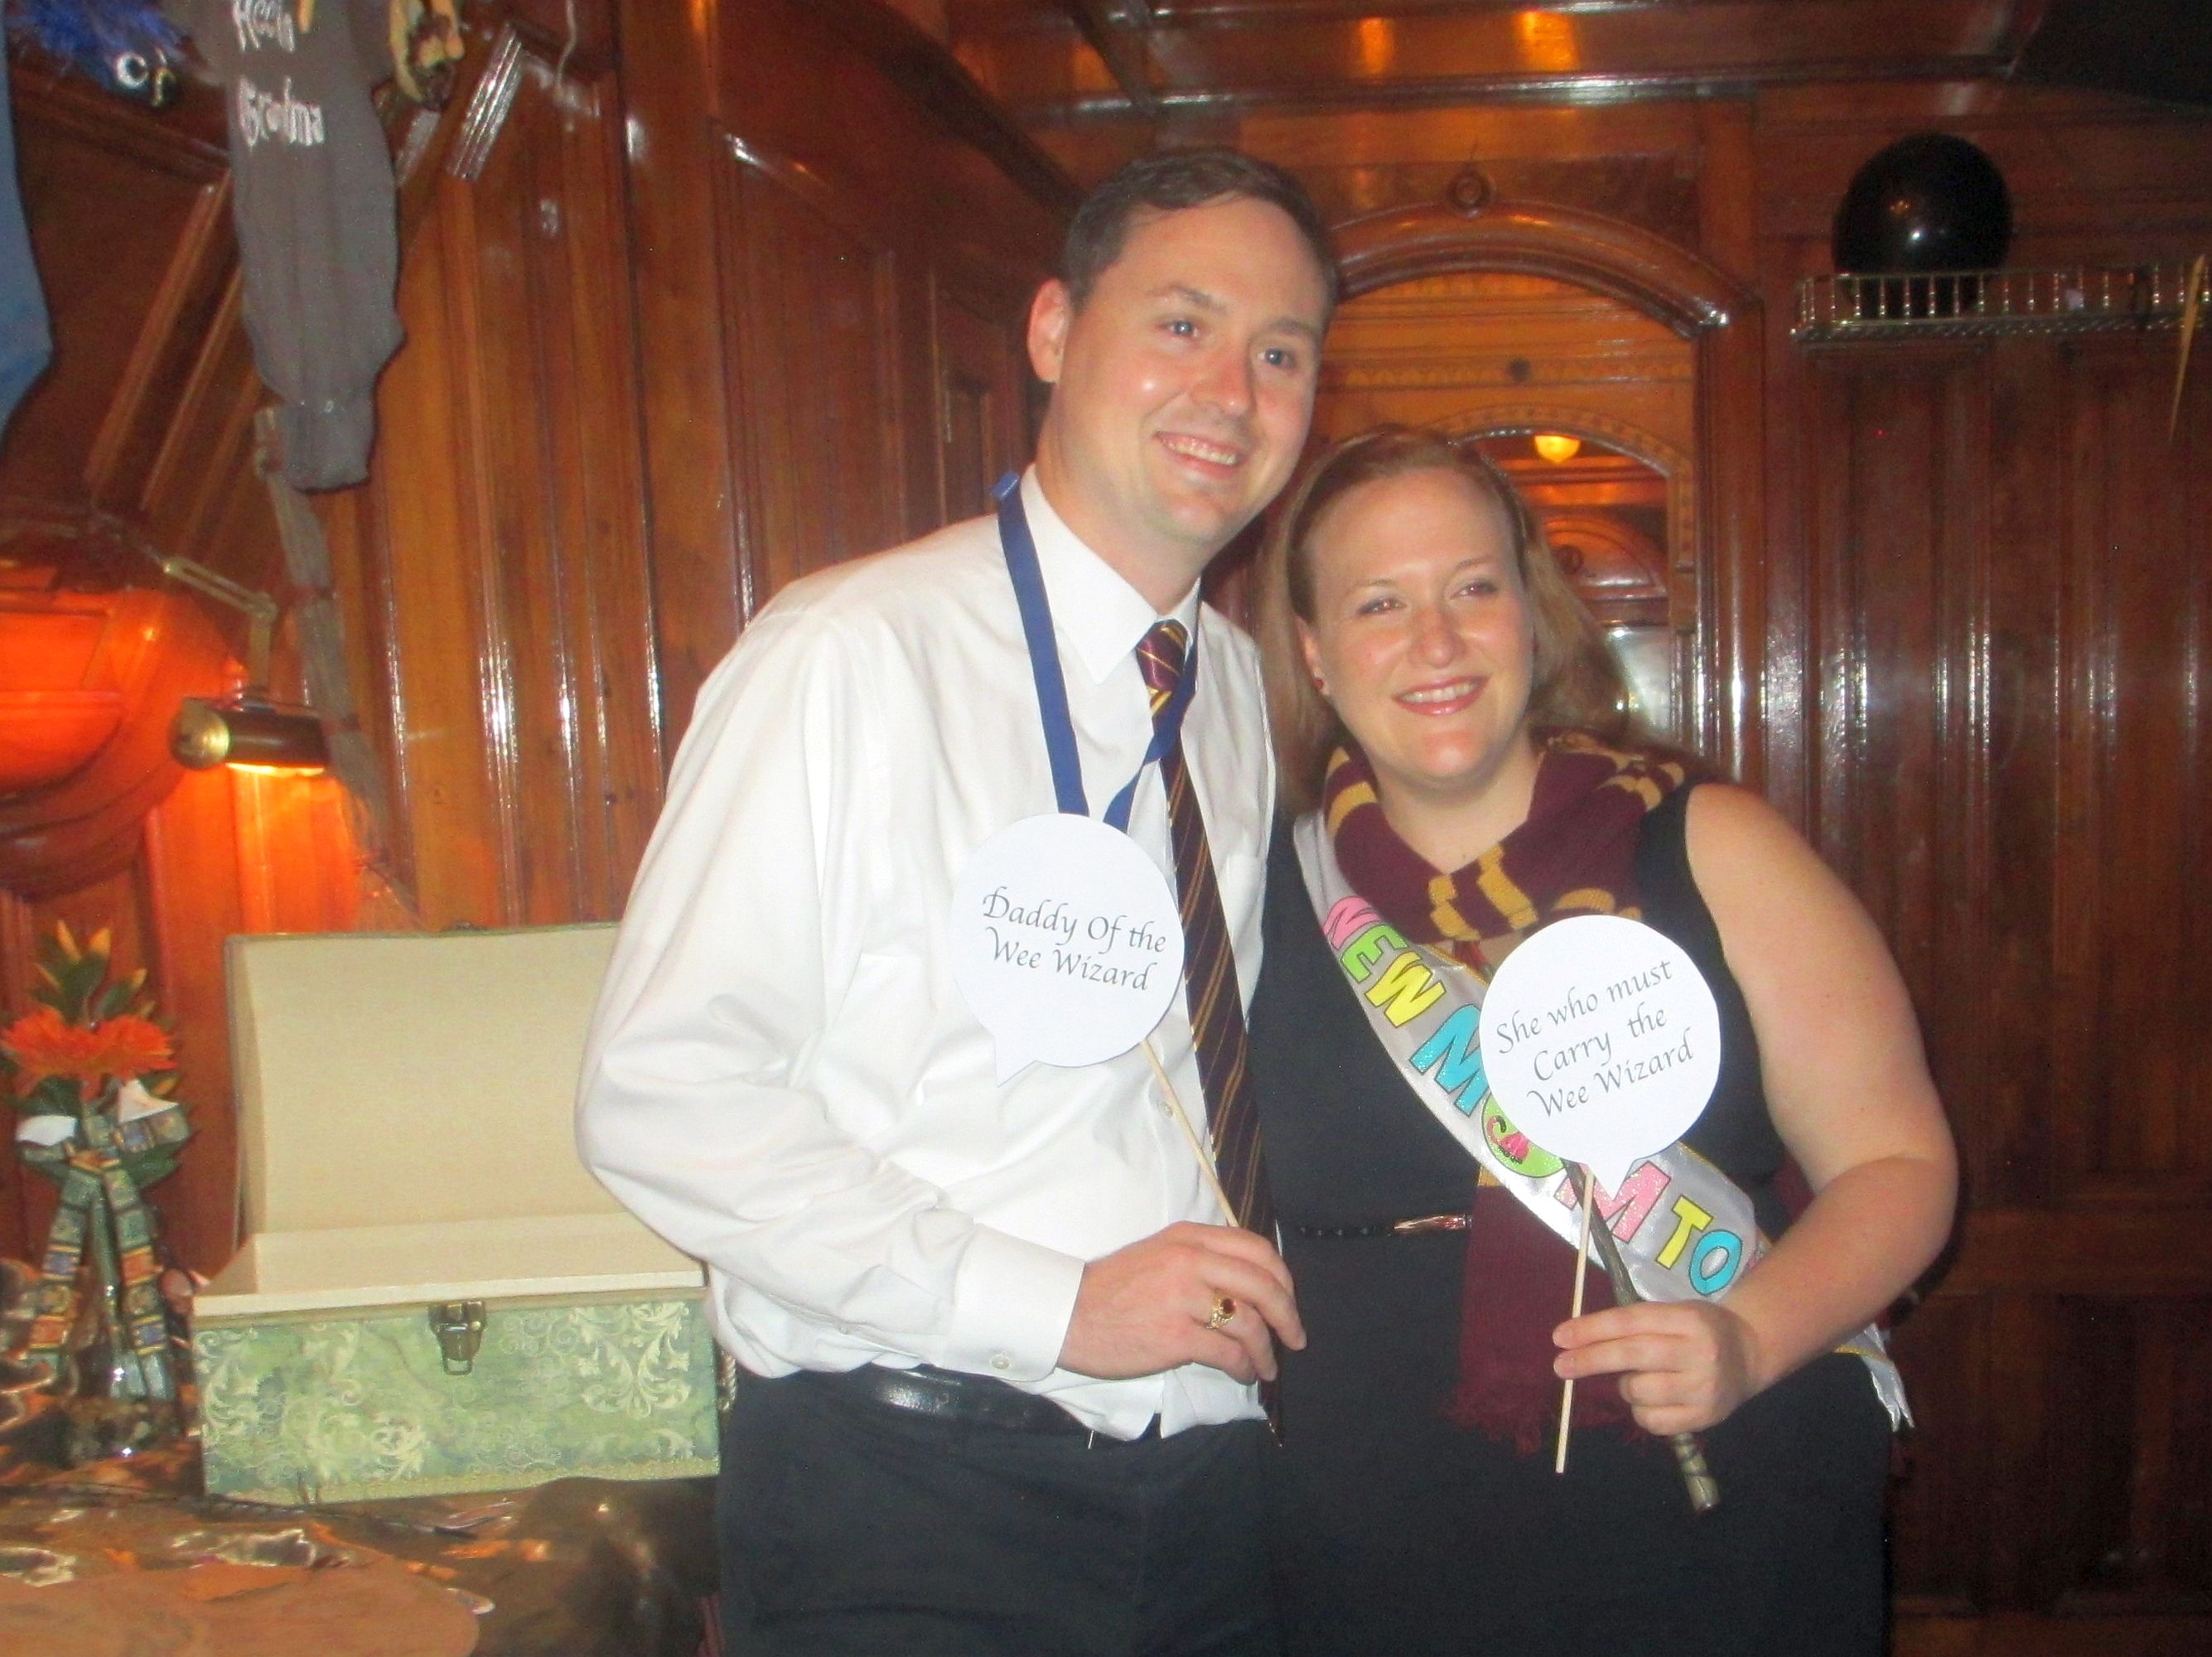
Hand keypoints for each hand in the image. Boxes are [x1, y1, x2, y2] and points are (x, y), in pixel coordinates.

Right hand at [1058, 1222, 1304, 1384]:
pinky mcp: (1175, 1335)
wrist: (1068, 1313)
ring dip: (1267, 1350)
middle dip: (1288, 1315)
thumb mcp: (1159, 1255)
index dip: (1282, 1278)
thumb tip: (1251, 1288)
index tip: (1288, 1301)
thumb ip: (1201, 1260)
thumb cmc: (1113, 1289)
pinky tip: (1244, 1374)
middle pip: (1263, 1284)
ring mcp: (1183, 1297)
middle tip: (1295, 1338)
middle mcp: (1190, 1260)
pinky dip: (1245, 1367)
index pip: (1257, 1249)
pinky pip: (1229, 1353)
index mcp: (1189, 1237)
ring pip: (1250, 1322)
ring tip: (1267, 1366)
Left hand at [1552, 1301, 1761, 1434]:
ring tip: (1635, 1378)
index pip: (1631, 1322)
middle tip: (1560, 1366)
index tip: (1560, 1337)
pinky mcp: (1706, 1417)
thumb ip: (1635, 1325)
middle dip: (1590, 1360)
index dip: (1592, 1329)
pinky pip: (1653, 1421)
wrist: (1749, 1353)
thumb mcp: (1674, 1312)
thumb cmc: (1698, 1328)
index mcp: (1688, 1318)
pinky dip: (1641, 1411)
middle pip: (1632, 1355)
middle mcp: (1699, 1352)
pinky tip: (1651, 1399)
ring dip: (1624, 1387)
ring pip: (1640, 1392)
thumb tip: (1578, 1341)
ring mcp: (1704, 1388)